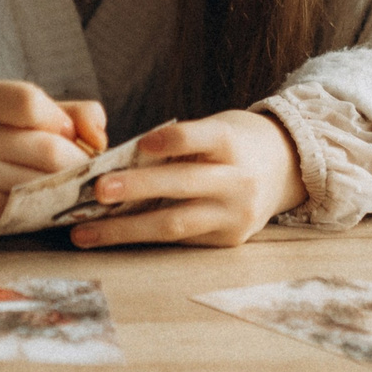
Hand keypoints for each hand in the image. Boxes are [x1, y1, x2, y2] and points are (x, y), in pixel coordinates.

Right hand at [0, 79, 95, 232]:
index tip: (69, 133)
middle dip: (78, 160)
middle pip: (47, 147)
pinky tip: (51, 201)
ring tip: (71, 183)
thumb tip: (101, 134)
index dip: (62, 119)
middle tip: (82, 167)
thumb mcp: (10, 110)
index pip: (30, 101)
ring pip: (44, 181)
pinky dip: (52, 204)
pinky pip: (31, 207)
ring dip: (71, 184)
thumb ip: (65, 111)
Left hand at [70, 109, 303, 248]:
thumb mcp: (216, 130)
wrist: (285, 168)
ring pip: (175, 224)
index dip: (173, 140)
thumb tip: (119, 161)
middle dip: (138, 189)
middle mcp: (238, 180)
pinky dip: (142, 238)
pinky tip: (110, 237)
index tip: (141, 144)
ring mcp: (234, 215)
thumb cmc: (234, 143)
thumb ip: (179, 145)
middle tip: (98, 191)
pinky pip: (179, 240)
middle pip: (184, 184)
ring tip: (86, 232)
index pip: (203, 138)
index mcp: (233, 143)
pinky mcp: (227, 240)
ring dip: (126, 229)